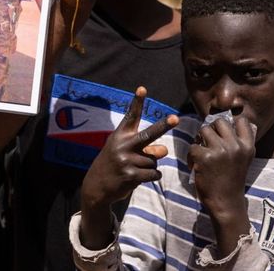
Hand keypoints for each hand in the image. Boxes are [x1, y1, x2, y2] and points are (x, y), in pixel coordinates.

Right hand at [79, 87, 177, 248]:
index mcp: (120, 135)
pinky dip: (150, 176)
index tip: (142, 88)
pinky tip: (136, 177)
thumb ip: (146, 148)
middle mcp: (123, 145)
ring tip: (133, 169)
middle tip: (176, 117)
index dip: (137, 102)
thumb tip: (164, 150)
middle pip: (149, 135)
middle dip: (164, 126)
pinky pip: (154, 173)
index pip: (131, 116)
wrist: (97, 186)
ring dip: (149, 166)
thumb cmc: (114, 164)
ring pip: (154, 160)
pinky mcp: (131, 175)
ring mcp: (127, 160)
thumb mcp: (125, 152)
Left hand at [188, 116, 253, 217]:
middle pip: (218, 122)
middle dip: (211, 129)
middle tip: (208, 143)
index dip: (230, 122)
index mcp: (248, 146)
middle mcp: (236, 146)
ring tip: (202, 154)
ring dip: (200, 140)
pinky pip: (193, 146)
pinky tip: (197, 166)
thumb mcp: (243, 159)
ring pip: (203, 130)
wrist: (226, 202)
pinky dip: (191, 156)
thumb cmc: (232, 179)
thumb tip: (226, 117)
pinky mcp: (204, 157)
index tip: (223, 131)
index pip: (241, 120)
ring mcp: (220, 151)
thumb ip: (238, 141)